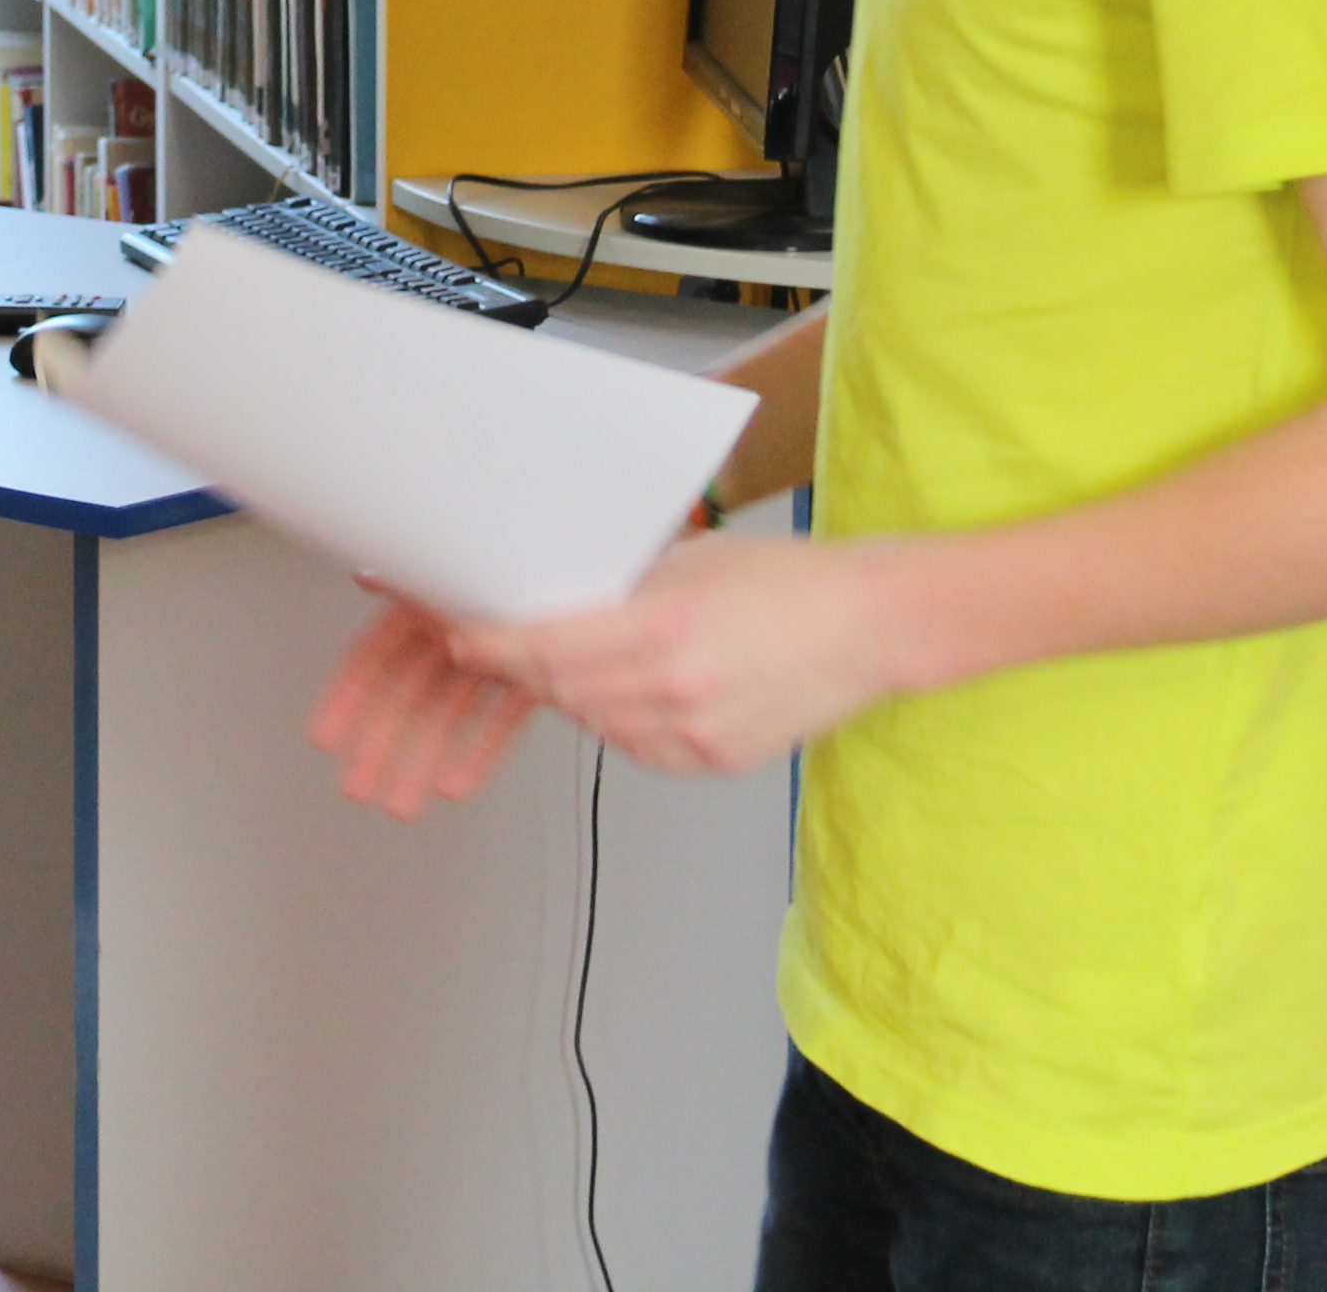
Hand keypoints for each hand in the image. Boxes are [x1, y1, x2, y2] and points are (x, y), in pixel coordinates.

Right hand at [309, 588, 541, 820]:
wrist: (646, 603)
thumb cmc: (561, 581)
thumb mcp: (495, 588)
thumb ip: (456, 608)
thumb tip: (408, 606)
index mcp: (444, 593)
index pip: (379, 651)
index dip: (348, 697)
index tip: (325, 736)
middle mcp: (465, 621)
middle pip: (409, 691)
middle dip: (381, 745)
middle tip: (359, 785)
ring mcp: (499, 648)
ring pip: (449, 712)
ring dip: (424, 759)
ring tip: (403, 802)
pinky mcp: (533, 672)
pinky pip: (497, 716)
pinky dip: (478, 750)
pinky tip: (458, 782)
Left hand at [441, 532, 969, 777]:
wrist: (868, 627)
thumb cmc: (785, 579)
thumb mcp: (691, 563)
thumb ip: (621, 587)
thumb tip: (552, 599)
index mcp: (666, 627)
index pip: (548, 648)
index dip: (491, 647)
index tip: (458, 638)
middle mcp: (676, 689)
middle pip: (562, 690)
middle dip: (523, 667)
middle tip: (497, 644)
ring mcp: (695, 735)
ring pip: (595, 720)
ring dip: (575, 692)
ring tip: (591, 655)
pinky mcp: (712, 762)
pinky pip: (636, 745)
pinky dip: (622, 717)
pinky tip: (643, 686)